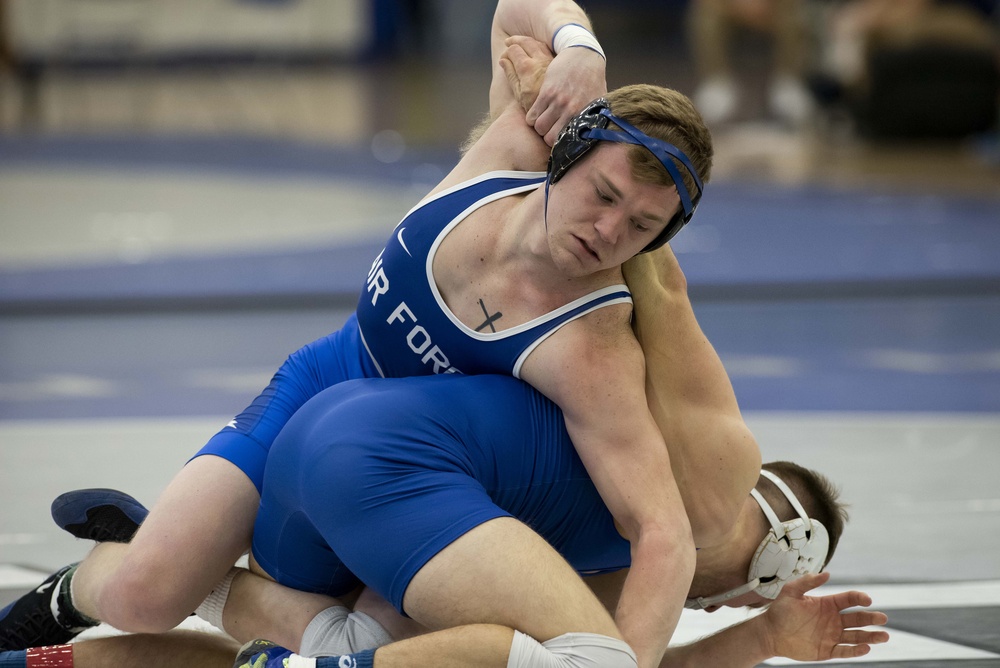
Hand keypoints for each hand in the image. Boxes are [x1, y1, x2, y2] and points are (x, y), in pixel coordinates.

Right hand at [500, 35, 606, 145]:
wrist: (583, 54)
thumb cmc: (592, 78)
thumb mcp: (598, 101)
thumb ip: (593, 118)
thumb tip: (592, 136)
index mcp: (585, 116)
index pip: (568, 142)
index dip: (561, 143)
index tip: (559, 139)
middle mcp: (572, 111)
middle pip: (550, 138)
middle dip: (547, 136)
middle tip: (549, 130)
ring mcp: (559, 102)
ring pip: (539, 127)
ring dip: (538, 127)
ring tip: (542, 121)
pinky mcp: (547, 92)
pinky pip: (532, 114)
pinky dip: (531, 117)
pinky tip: (535, 113)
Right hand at [500, 35, 552, 116]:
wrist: (561, 110)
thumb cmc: (538, 106)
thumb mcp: (520, 94)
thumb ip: (511, 75)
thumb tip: (503, 60)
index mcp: (526, 67)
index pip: (513, 50)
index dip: (506, 52)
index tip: (504, 58)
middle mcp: (538, 60)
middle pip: (525, 42)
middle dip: (515, 41)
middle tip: (508, 42)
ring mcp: (549, 60)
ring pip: (536, 43)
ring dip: (527, 41)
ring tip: (520, 43)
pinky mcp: (558, 63)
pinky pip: (546, 48)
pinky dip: (537, 45)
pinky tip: (535, 49)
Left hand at [760, 572, 889, 661]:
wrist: (770, 633)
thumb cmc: (780, 611)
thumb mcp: (791, 592)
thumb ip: (808, 582)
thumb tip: (827, 573)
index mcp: (827, 604)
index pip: (848, 600)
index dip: (859, 599)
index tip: (867, 600)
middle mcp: (833, 620)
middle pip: (857, 619)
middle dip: (871, 618)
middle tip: (883, 618)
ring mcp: (831, 636)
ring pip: (856, 636)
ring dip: (870, 636)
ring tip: (884, 636)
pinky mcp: (827, 651)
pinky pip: (845, 651)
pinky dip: (856, 651)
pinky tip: (866, 648)